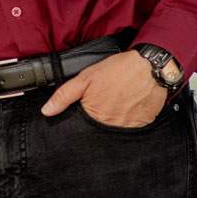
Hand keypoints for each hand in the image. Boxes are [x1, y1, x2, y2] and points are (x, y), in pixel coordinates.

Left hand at [39, 50, 171, 127]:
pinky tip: (130, 107)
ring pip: (116, 131)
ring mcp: (128, 127)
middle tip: (107, 103)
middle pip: (99, 130)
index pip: (83, 127)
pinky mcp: (143, 125)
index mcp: (94, 115)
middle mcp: (111, 125)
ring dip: (115, 121)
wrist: (150, 67)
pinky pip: (132, 128)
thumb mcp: (86, 78)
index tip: (90, 109)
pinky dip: (130, 120)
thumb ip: (64, 95)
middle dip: (100, 121)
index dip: (83, 119)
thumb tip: (46, 111)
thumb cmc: (117, 70)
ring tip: (120, 104)